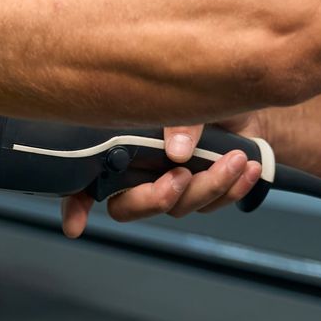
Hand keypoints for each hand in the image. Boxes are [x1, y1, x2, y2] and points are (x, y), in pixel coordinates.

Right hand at [60, 112, 269, 237]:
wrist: (244, 105)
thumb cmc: (201, 95)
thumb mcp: (189, 97)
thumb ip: (178, 120)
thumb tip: (176, 151)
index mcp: (121, 151)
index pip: (86, 183)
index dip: (75, 207)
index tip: (75, 225)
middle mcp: (139, 174)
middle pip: (129, 207)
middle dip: (155, 199)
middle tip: (180, 177)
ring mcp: (171, 187)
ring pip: (179, 207)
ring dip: (208, 187)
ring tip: (232, 160)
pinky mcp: (201, 195)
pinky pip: (213, 204)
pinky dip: (233, 189)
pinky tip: (246, 169)